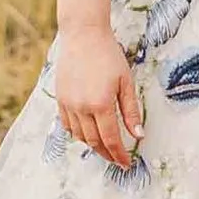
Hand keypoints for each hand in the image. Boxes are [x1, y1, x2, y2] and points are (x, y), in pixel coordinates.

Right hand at [53, 23, 143, 169]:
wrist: (83, 34)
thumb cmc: (108, 55)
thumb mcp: (126, 82)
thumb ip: (131, 111)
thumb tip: (138, 135)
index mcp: (101, 104)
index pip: (111, 139)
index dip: (119, 154)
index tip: (126, 163)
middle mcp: (82, 108)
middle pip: (94, 142)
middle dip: (107, 154)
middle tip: (117, 160)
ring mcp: (68, 104)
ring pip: (79, 136)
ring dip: (92, 145)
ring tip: (104, 147)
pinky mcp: (60, 99)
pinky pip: (67, 125)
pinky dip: (77, 134)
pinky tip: (87, 133)